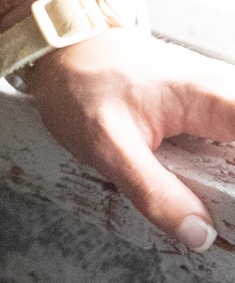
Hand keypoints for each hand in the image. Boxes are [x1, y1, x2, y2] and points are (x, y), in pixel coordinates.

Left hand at [22, 25, 234, 252]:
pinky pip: (234, 135)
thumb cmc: (83, 86)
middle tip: (227, 219)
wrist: (65, 49)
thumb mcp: (107, 146)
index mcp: (206, 97)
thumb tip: (198, 233)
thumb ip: (153, 192)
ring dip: (232, 175)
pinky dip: (228, 165)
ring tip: (224, 214)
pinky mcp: (210, 105)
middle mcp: (222, 90)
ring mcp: (218, 95)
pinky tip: (217, 191)